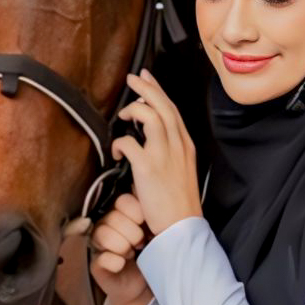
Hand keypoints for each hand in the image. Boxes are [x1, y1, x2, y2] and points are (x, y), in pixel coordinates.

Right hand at [89, 191, 153, 304]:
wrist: (152, 285)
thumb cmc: (156, 253)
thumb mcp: (158, 228)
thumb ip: (152, 208)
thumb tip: (146, 190)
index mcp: (122, 213)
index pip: (123, 200)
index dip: (137, 213)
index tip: (148, 225)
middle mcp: (107, 225)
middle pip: (113, 217)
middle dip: (133, 233)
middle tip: (141, 244)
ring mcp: (99, 244)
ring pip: (104, 234)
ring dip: (124, 247)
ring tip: (133, 254)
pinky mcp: (96, 264)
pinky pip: (101, 257)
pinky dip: (115, 262)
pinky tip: (123, 264)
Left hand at [112, 69, 202, 234]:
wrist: (182, 226)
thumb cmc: (179, 203)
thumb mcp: (180, 170)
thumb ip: (168, 151)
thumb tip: (147, 139)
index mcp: (186, 146)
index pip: (173, 110)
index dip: (158, 92)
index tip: (148, 79)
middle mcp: (177, 145)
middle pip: (162, 106)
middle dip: (146, 88)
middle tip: (133, 78)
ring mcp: (163, 155)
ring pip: (150, 116)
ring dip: (134, 109)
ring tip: (123, 114)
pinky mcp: (148, 168)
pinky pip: (129, 143)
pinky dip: (120, 142)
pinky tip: (117, 151)